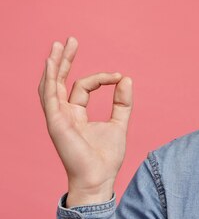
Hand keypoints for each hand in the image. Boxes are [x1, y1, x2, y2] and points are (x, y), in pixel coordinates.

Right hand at [38, 37, 132, 206]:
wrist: (100, 178)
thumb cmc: (106, 157)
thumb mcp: (119, 123)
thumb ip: (123, 102)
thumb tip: (127, 77)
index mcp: (76, 114)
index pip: (83, 86)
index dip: (101, 78)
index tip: (119, 76)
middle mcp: (64, 113)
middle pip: (60, 80)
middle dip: (65, 60)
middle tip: (69, 40)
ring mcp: (57, 118)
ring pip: (50, 85)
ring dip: (53, 65)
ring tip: (57, 46)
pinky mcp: (56, 123)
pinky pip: (49, 97)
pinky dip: (50, 79)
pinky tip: (53, 63)